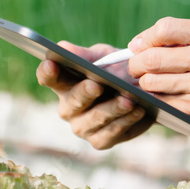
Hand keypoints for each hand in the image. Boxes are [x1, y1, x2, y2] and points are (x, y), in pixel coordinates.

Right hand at [36, 41, 153, 148]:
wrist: (142, 92)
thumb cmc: (115, 71)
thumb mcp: (103, 57)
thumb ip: (85, 55)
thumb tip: (63, 48)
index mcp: (64, 84)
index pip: (48, 77)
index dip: (47, 71)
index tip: (51, 63)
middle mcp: (68, 108)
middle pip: (72, 101)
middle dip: (84, 93)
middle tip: (97, 85)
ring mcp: (82, 126)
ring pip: (94, 118)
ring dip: (112, 109)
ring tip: (128, 100)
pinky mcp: (100, 141)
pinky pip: (111, 132)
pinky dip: (126, 121)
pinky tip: (139, 110)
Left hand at [126, 18, 189, 133]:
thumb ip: (185, 36)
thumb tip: (139, 44)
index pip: (165, 29)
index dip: (145, 38)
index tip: (137, 45)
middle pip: (153, 58)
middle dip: (136, 63)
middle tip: (135, 67)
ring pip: (152, 83)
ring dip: (145, 83)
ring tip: (150, 81)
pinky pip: (162, 103)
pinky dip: (156, 100)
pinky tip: (161, 97)